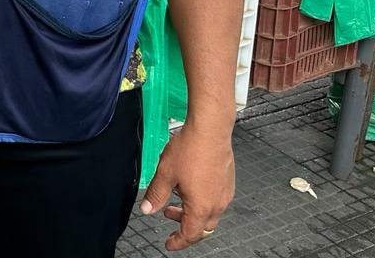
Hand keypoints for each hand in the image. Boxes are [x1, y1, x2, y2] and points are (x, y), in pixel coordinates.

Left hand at [140, 123, 234, 249]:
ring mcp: (225, 193)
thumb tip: (147, 209)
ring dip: (192, 212)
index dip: (178, 242)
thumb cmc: (191, 149)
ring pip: (209, 214)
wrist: (210, 130)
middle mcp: (217, 203)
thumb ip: (156, 194)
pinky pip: (215, 200)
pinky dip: (201, 201)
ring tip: (175, 197)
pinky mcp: (227, 182)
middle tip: (168, 215)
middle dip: (184, 226)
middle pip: (202, 227)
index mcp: (201, 207)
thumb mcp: (165, 173)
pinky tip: (189, 185)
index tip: (169, 244)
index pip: (190, 234)